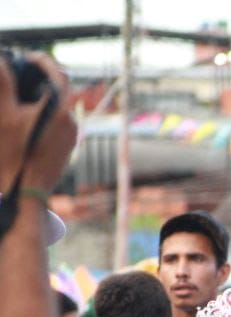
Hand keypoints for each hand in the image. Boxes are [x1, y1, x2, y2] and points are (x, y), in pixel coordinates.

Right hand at [0, 54, 76, 191]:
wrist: (28, 192)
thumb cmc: (14, 154)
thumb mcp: (3, 114)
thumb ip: (4, 84)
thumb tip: (1, 59)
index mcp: (59, 111)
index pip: (58, 74)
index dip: (42, 61)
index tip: (28, 56)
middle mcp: (70, 122)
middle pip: (58, 90)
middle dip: (39, 79)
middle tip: (20, 74)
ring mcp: (71, 136)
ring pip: (57, 107)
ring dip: (39, 97)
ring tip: (18, 96)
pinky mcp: (67, 147)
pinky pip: (57, 123)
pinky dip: (42, 114)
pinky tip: (23, 117)